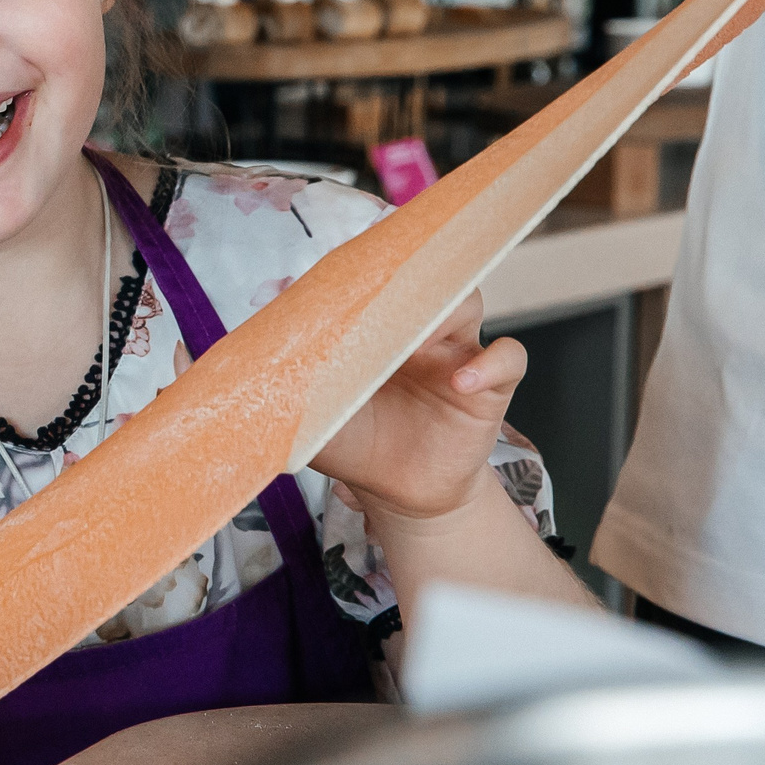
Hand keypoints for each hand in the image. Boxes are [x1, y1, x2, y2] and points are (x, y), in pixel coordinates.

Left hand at [308, 293, 521, 523]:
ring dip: (446, 311)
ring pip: (468, 302)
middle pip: (425, 278)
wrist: (395, 493)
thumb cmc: (355, 444)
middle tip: (384, 302)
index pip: (378, 281)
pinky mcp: (488, 386)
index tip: (350, 276)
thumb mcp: (313, 415)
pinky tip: (461, 383)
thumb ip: (291, 387)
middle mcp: (418, 331)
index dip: (369, 271)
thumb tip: (256, 364)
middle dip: (408, 281)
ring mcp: (456, 353)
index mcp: (374, 328)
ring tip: (418, 341)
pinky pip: (508, 357)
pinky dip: (490, 363)